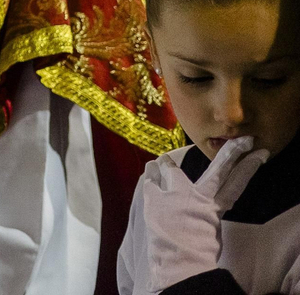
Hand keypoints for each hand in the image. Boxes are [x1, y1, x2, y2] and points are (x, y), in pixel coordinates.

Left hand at [141, 135, 267, 291]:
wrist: (178, 264)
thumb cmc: (194, 253)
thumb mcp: (208, 231)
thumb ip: (205, 213)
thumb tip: (198, 208)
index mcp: (213, 208)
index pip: (236, 184)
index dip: (247, 167)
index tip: (257, 152)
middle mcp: (196, 196)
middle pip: (218, 170)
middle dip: (232, 153)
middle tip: (243, 141)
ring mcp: (174, 194)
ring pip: (170, 167)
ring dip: (167, 165)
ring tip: (162, 163)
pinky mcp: (153, 197)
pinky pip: (150, 179)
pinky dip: (150, 176)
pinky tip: (150, 174)